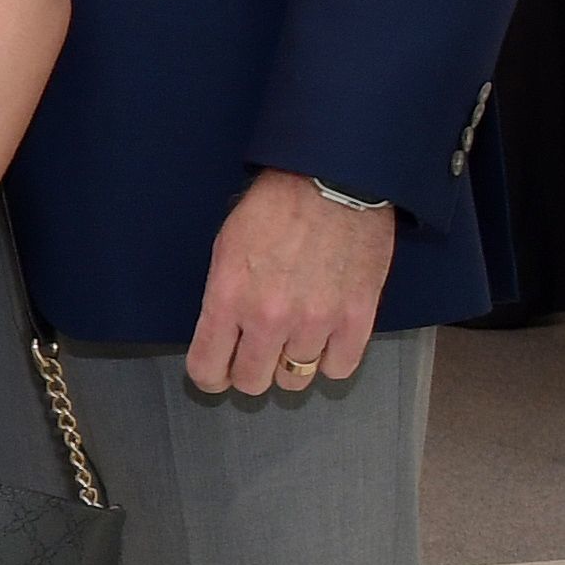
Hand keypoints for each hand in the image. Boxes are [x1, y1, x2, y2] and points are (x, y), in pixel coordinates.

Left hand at [185, 169, 393, 397]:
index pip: (207, 367)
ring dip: (292, 363)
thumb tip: (224, 335)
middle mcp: (269, 318)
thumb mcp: (226, 249)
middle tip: (258, 353)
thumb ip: (223, 298)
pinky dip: (331, 360)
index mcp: (229, 299)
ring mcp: (315, 322)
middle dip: (251, 371)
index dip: (210, 376)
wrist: (332, 182)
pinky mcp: (357, 319)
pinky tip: (326, 339)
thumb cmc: (274, 209)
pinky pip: (339, 369)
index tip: (217, 372)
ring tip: (295, 337)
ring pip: (296, 378)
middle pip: (253, 381)